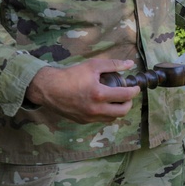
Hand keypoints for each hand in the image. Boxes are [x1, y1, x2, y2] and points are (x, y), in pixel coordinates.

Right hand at [25, 58, 140, 123]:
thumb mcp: (93, 65)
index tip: (135, 87)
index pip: (126, 96)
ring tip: (117, 99)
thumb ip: (113, 65)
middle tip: (128, 95)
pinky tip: (104, 104)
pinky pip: (100, 120)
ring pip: (112, 118)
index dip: (135, 91)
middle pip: (122, 112)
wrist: (49, 89)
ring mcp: (89, 117)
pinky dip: (106, 113)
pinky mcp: (83, 121)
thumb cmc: (71, 75)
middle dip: (129, 103)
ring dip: (118, 109)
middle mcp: (96, 109)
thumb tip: (130, 64)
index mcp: (100, 94)